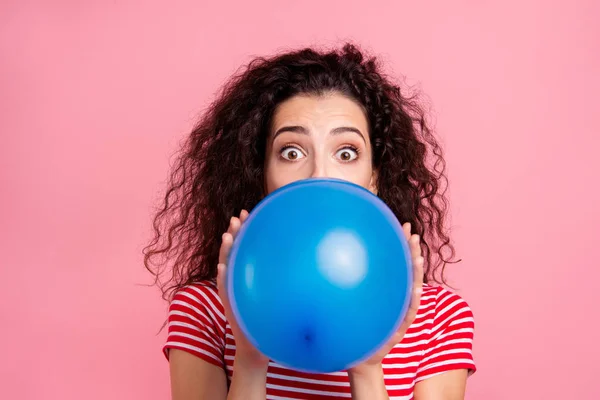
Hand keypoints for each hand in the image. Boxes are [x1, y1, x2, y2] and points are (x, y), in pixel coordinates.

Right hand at [216, 210, 269, 368]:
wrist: (258, 345)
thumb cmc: (270, 318)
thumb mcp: (276, 292)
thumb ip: (281, 275)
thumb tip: (306, 254)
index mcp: (246, 273)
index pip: (244, 247)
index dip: (244, 229)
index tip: (248, 212)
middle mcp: (237, 280)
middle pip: (233, 252)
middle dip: (233, 234)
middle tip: (236, 218)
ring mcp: (232, 292)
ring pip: (226, 268)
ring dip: (225, 252)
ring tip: (226, 237)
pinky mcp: (230, 306)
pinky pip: (225, 291)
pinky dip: (222, 279)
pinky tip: (221, 268)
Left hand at [348, 222, 423, 375]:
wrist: (359, 357)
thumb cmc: (356, 329)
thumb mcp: (353, 303)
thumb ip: (350, 283)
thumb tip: (332, 257)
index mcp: (389, 292)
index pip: (397, 264)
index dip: (401, 245)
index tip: (402, 225)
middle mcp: (397, 300)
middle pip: (408, 273)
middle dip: (411, 252)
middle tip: (412, 233)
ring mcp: (400, 314)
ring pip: (412, 291)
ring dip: (416, 274)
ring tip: (418, 257)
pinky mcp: (398, 330)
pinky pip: (406, 315)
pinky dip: (412, 303)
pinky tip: (416, 290)